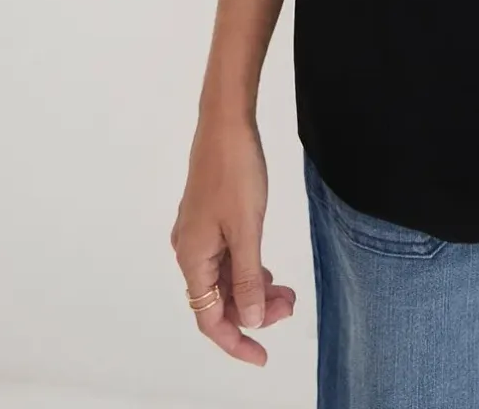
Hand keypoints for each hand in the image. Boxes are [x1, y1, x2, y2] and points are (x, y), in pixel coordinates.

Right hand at [170, 115, 295, 365]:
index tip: (263, 356)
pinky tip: (269, 272)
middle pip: (218, 299)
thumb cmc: (235, 173)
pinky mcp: (209, 218)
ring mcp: (198, 234)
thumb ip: (248, 279)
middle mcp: (189, 251)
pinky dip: (249, 269)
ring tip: (287, 292)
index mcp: (192, 258)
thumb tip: (249, 321)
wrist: (226, 123)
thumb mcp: (247, 230)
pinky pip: (227, 258)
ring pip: (225, 278)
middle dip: (252, 311)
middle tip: (289, 307)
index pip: (209, 319)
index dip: (235, 341)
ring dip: (253, 290)